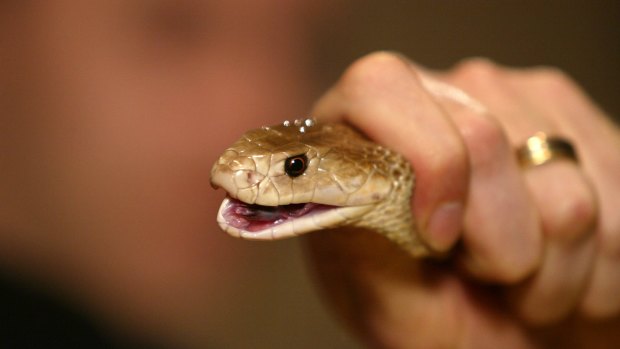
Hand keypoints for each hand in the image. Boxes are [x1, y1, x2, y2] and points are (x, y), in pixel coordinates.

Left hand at [305, 52, 619, 347]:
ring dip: (557, 266)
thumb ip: (368, 254)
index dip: (420, 163)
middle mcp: (438, 96)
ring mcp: (512, 97)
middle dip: (498, 247)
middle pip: (484, 142)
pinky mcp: (575, 118)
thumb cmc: (438, 316)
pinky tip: (562, 260)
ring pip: (564, 191)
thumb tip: (370, 193)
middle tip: (486, 277)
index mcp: (364, 132)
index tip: (438, 240)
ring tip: (522, 277)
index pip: (378, 88)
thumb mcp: (389, 304)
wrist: (512, 327)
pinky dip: (603, 260)